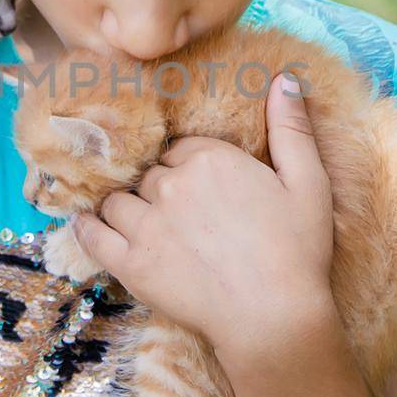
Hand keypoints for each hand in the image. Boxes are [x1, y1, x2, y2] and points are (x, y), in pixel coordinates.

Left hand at [70, 70, 338, 382]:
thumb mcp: (309, 183)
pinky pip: (93, 234)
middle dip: (157, 189)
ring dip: (124, 207)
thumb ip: (292, 128)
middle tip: (173, 212)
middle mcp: (171, 184)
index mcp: (210, 159)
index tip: (197, 187)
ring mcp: (146, 224)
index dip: (186, 166)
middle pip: (147, 174)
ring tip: (134, 219)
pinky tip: (88, 225)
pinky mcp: (130, 263)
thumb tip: (284, 78)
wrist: (275, 318)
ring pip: (117, 200)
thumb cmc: (296, 253)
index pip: (178, 149)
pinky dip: (87, 227)